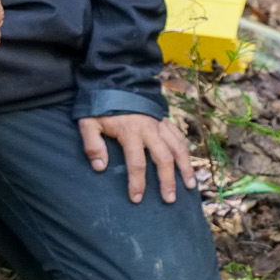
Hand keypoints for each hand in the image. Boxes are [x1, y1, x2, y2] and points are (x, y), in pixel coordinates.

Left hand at [81, 113, 195, 203]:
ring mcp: (160, 124)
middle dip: (167, 181)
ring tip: (190, 186)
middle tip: (170, 200)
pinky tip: (189, 163)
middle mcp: (150, 130)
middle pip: (163, 158)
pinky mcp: (165, 119)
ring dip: (185, 168)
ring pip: (178, 148)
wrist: (117, 79)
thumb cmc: (101, 104)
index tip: (137, 199)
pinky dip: (186, 151)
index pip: (136, 163)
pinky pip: (180, 137)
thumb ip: (92, 144)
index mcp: (130, 132)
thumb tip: (100, 167)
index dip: (137, 183)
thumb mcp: (88, 122)